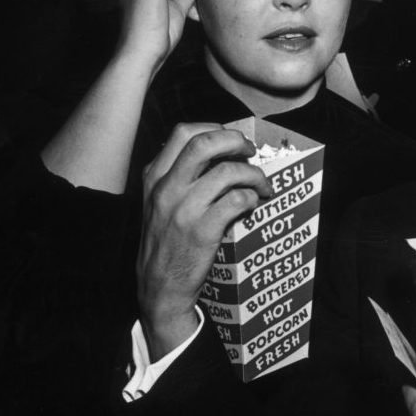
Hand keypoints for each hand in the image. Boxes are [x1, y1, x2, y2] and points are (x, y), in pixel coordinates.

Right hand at [137, 123, 272, 358]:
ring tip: (262, 185)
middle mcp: (166, 188)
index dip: (214, 128)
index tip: (230, 140)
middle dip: (236, 141)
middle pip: (205, 143)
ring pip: (228, 171)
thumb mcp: (157, 203)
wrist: (159, 287)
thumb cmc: (164, 243)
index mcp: (154, 176)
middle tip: (250, 152)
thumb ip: (177, 177)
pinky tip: (253, 205)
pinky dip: (251, 198)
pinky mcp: (202, 230)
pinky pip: (237, 200)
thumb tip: (217, 153)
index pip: (182, 132)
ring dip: (254, 174)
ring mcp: (184, 209)